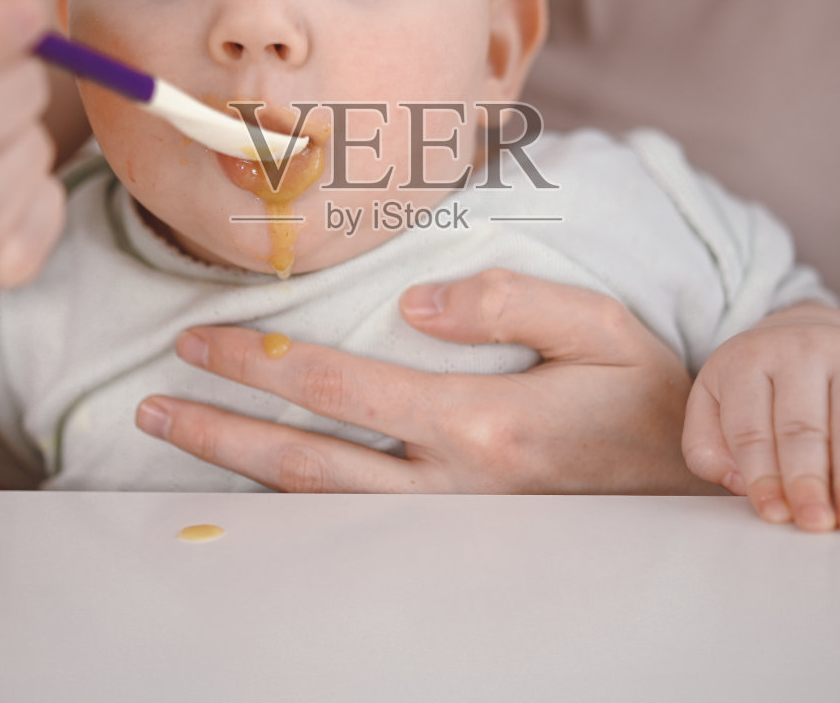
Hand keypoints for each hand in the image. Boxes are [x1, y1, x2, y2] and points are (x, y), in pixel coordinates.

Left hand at [134, 269, 716, 493]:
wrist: (687, 490)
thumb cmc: (643, 398)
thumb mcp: (600, 328)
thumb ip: (510, 302)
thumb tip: (416, 300)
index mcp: (478, 423)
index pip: (339, 388)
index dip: (260, 362)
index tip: (201, 339)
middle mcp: (448, 485)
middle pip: (305, 460)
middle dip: (221, 426)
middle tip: (152, 401)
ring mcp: (446, 523)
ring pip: (318, 503)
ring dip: (237, 468)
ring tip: (173, 436)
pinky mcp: (454, 539)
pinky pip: (351, 525)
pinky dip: (287, 506)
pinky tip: (246, 485)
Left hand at [680, 303, 839, 532]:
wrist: (818, 333)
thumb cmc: (762, 385)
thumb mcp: (716, 401)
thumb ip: (707, 446)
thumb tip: (737, 483)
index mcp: (749, 358)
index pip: (751, 427)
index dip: (762, 476)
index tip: (773, 514)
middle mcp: (805, 348)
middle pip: (805, 427)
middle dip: (809, 481)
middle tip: (815, 523)